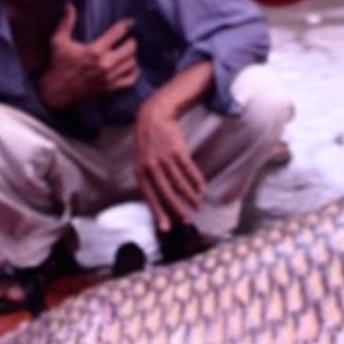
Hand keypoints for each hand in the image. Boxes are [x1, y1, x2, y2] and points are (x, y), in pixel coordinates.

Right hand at [35, 6, 139, 109]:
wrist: (56, 92)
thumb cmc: (57, 64)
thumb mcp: (58, 41)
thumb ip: (66, 22)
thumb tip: (69, 5)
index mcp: (94, 51)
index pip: (118, 33)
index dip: (127, 25)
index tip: (131, 22)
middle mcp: (104, 64)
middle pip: (130, 48)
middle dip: (131, 40)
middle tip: (128, 38)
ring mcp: (109, 78)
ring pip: (132, 63)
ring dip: (132, 55)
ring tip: (128, 51)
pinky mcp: (109, 88)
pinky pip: (130, 80)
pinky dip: (133, 73)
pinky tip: (130, 66)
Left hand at [134, 99, 204, 231]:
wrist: (153, 115)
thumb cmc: (147, 142)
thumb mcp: (140, 161)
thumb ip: (147, 179)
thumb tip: (158, 202)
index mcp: (140, 171)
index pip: (150, 197)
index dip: (158, 213)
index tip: (166, 227)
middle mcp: (152, 166)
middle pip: (167, 193)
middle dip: (178, 209)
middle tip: (187, 221)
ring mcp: (165, 158)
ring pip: (180, 183)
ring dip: (190, 196)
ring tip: (198, 205)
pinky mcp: (178, 149)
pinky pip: (189, 169)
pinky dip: (197, 180)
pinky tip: (202, 189)